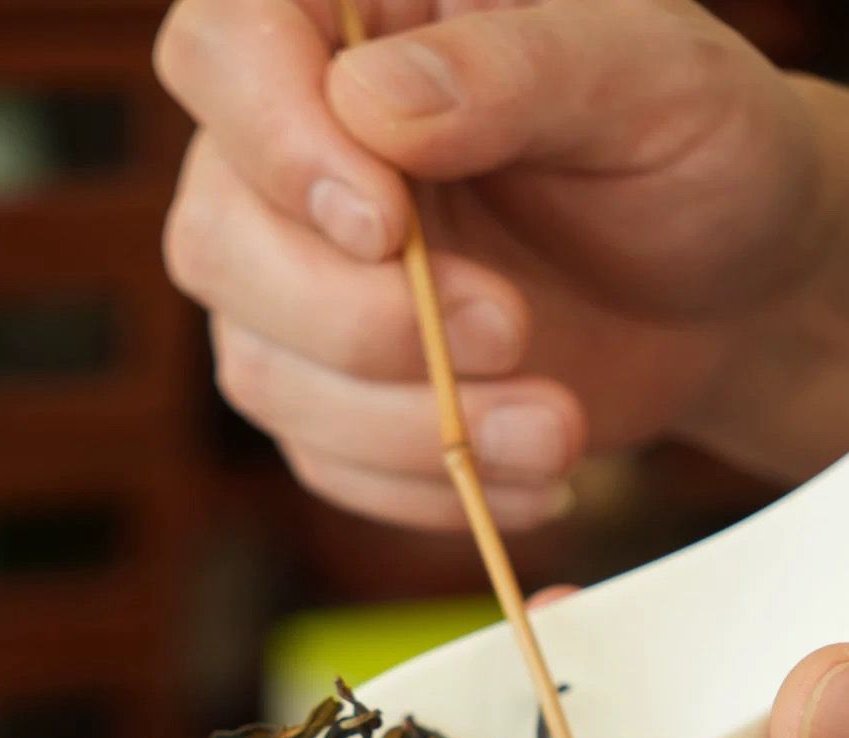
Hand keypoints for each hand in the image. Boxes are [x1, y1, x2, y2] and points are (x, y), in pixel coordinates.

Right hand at [155, 0, 838, 529]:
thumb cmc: (694, 148)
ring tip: (558, 425)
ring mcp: (295, 284)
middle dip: (358, 318)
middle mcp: (294, 152)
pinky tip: (529, 469)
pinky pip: (321, 459)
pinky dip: (425, 484)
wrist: (731, 291)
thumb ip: (514, 70)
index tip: (386, 224)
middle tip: (508, 329)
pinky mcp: (327, 395)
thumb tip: (369, 105)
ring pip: (258, 368)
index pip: (222, 47)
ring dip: (406, 424)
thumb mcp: (648, 79)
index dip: (272, 137)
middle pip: (216, 239)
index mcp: (355, 24)